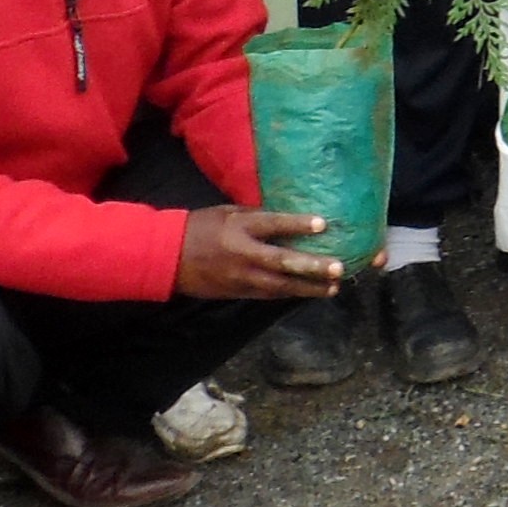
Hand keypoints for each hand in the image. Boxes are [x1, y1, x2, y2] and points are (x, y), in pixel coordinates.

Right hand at [177, 207, 351, 299]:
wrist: (168, 257)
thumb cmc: (200, 227)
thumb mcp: (227, 212)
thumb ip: (256, 215)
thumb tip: (287, 214)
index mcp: (238, 228)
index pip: (272, 224)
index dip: (297, 224)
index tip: (323, 224)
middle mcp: (242, 254)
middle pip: (282, 261)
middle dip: (311, 266)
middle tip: (338, 268)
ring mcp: (240, 277)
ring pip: (280, 285)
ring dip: (308, 288)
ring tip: (333, 288)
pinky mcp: (238, 292)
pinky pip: (269, 294)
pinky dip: (290, 294)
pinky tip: (309, 293)